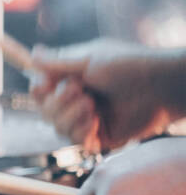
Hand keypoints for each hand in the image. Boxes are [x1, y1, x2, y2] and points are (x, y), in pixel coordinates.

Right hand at [30, 40, 183, 151]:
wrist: (161, 86)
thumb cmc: (130, 65)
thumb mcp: (89, 58)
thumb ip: (58, 61)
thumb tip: (33, 53)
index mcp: (72, 79)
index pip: (40, 89)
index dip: (38, 90)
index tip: (46, 84)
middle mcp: (77, 100)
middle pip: (44, 111)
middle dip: (57, 103)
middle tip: (79, 89)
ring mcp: (88, 119)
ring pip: (58, 127)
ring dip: (70, 116)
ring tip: (91, 105)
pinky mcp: (100, 136)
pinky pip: (76, 141)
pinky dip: (81, 130)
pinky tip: (95, 120)